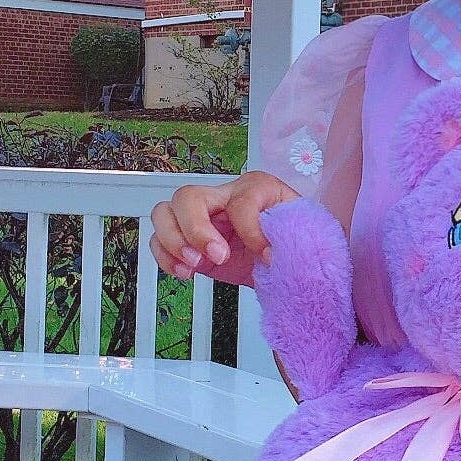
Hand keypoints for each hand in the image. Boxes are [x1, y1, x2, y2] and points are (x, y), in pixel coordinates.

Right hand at [150, 172, 301, 287]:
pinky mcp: (187, 240)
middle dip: (197, 230)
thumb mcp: (302, 234)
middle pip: (189, 196)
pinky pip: (158, 239)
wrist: (284, 261)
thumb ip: (295, 236)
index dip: (251, 231)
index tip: (266, 256)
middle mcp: (223, 197)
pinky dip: (165, 257)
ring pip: (164, 212)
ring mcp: (201, 217)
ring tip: (196, 265)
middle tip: (218, 257)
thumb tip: (279, 250)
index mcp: (255, 188)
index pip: (241, 202)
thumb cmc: (292, 241)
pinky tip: (186, 272)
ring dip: (174, 241)